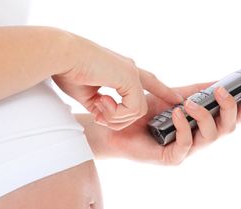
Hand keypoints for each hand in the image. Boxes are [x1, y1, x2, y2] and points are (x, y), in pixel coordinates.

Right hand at [52, 32, 181, 129]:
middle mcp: (130, 70)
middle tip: (99, 117)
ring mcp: (132, 73)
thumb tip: (103, 116)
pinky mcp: (131, 78)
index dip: (162, 91)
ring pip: (137, 112)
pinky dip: (117, 114)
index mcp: (120, 71)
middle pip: (141, 104)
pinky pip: (134, 109)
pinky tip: (102, 103)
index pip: (148, 82)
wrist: (63, 57)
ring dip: (115, 118)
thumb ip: (98, 105)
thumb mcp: (85, 94)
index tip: (177, 99)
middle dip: (123, 120)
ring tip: (98, 107)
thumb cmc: (68, 70)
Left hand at [99, 82, 240, 164]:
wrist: (117, 125)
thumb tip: (219, 80)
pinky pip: (186, 145)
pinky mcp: (171, 158)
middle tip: (221, 91)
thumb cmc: (145, 113)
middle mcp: (198, 140)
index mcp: (202, 126)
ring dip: (204, 115)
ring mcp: (186, 151)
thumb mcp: (174, 96)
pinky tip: (176, 113)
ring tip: (189, 102)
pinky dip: (183, 127)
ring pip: (211, 137)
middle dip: (229, 109)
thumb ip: (196, 91)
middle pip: (227, 129)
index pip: (232, 119)